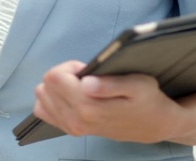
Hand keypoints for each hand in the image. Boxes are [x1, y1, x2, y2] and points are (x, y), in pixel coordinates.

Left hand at [32, 60, 191, 143]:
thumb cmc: (146, 100)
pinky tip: (72, 96)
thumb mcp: (137, 85)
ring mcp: (72, 127)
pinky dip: (53, 99)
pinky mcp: (71, 129)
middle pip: (46, 86)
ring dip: (57, 87)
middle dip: (63, 75)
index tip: (86, 70)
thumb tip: (85, 82)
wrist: (153, 125)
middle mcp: (76, 120)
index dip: (69, 67)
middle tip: (86, 77)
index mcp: (88, 107)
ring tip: (80, 87)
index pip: (54, 77)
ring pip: (42, 97)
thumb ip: (109, 83)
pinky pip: (44, 111)